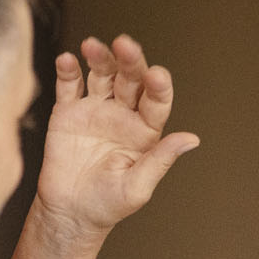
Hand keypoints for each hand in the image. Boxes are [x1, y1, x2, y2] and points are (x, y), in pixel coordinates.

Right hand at [35, 35, 198, 239]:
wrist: (70, 213)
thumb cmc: (108, 204)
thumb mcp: (138, 187)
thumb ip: (160, 160)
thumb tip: (191, 139)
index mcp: (145, 131)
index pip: (156, 100)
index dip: (158, 86)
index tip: (157, 75)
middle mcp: (123, 114)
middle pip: (130, 79)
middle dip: (129, 61)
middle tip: (125, 45)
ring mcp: (95, 110)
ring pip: (101, 75)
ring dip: (99, 58)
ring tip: (93, 46)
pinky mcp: (67, 112)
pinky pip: (69, 86)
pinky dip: (68, 70)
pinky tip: (67, 60)